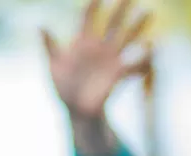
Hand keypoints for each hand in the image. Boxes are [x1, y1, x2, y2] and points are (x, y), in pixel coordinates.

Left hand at [42, 0, 151, 118]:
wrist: (77, 111)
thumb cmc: (64, 88)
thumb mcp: (55, 67)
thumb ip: (49, 47)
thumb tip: (40, 26)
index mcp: (83, 42)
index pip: (88, 18)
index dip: (93, 6)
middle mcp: (100, 47)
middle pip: (113, 22)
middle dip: (122, 8)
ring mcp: (111, 60)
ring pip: (127, 38)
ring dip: (137, 26)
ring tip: (147, 12)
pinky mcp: (118, 74)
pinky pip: (133, 64)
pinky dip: (143, 58)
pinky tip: (151, 47)